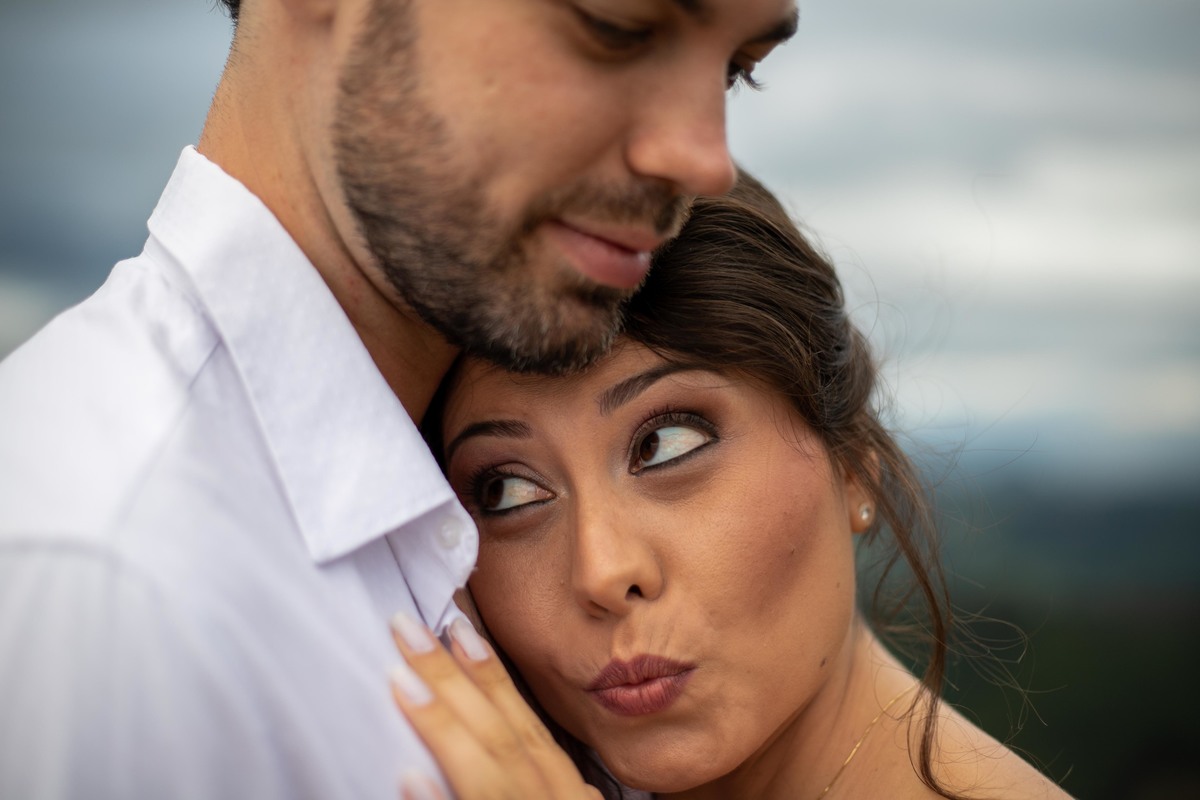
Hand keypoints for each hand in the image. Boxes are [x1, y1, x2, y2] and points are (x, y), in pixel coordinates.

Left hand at [389, 611, 602, 799]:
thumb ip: (546, 778)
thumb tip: (541, 757)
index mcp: (563, 786)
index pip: (523, 721)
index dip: (489, 672)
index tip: (456, 625)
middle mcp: (551, 799)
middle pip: (499, 732)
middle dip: (452, 676)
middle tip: (404, 626)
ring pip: (487, 772)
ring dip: (444, 726)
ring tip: (401, 682)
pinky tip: (410, 777)